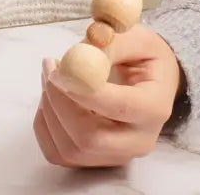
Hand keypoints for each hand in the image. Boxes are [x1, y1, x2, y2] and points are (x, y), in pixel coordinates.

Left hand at [33, 23, 184, 168]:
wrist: (151, 81)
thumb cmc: (143, 56)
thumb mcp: (136, 37)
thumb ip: (110, 43)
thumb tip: (79, 58)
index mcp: (154, 107)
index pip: (119, 108)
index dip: (84, 90)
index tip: (61, 66)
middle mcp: (139, 141)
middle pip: (90, 139)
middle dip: (60, 102)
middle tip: (50, 67)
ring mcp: (116, 156)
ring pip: (70, 149)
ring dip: (49, 110)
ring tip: (50, 75)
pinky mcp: (95, 161)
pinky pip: (58, 154)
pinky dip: (45, 125)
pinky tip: (50, 97)